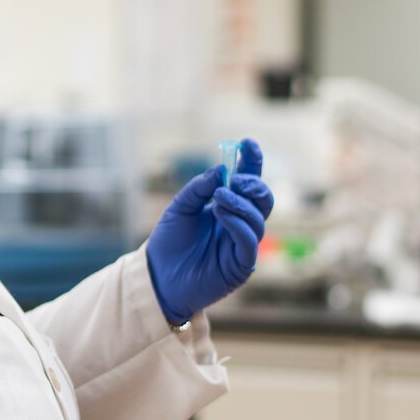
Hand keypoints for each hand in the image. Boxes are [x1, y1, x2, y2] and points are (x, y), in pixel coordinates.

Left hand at [146, 138, 273, 322]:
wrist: (156, 276)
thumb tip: (221, 169)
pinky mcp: (241, 265)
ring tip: (219, 197)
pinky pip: (249, 240)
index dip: (251, 162)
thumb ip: (199, 188)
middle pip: (262, 199)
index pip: (247, 182)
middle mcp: (239, 224)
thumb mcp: (180, 208)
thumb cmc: (168, 243)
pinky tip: (221, 213)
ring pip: (258, 218)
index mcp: (227, 207)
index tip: (247, 143)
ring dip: (241, 202)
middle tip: (237, 178)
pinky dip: (238, 223)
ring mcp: (242, 244)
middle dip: (254, 184)